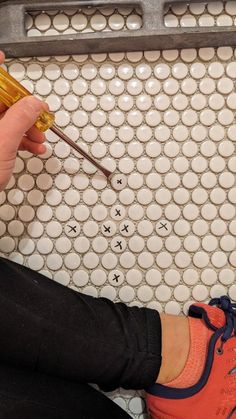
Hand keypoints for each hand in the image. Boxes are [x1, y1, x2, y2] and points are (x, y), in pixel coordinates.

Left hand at [0, 51, 47, 190]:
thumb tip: (35, 103)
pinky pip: (5, 134)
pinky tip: (34, 147)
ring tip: (39, 138)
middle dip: (22, 108)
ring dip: (26, 127)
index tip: (4, 58)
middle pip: (0, 101)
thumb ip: (21, 118)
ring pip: (5, 119)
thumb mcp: (3, 142)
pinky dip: (21, 140)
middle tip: (37, 117)